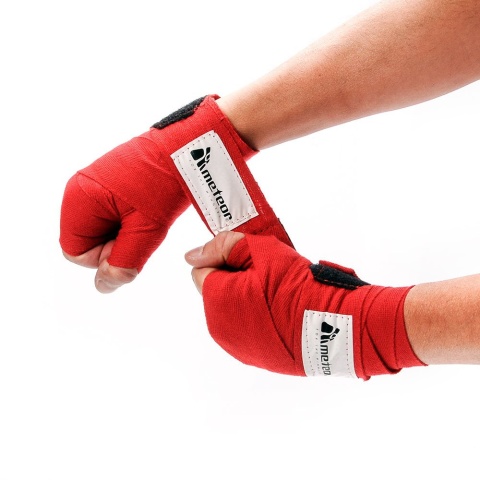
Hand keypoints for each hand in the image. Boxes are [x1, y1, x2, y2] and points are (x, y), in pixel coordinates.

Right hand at [60, 95, 256, 292]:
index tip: (130, 241)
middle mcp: (79, 190)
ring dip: (122, 233)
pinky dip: (126, 220)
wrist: (186, 147)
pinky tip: (145, 210)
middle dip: (113, 244)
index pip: (75, 253)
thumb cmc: (164, 186)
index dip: (103, 257)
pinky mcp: (108, 182)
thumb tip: (102, 286)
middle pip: (86, 241)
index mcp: (79, 200)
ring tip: (146, 216)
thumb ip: (124, 262)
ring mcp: (93, 184)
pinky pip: (108, 215)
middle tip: (142, 228)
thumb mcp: (145, 231)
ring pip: (100, 229)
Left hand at [185, 233, 422, 378]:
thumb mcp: (261, 250)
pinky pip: (247, 330)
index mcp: (214, 299)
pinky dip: (258, 321)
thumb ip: (222, 246)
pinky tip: (283, 316)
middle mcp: (218, 327)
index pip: (202, 270)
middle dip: (235, 281)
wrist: (335, 326)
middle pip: (217, 292)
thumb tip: (190, 255)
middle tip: (268, 278)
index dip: (225, 261)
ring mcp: (237, 347)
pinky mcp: (255, 359)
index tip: (250, 262)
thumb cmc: (297, 285)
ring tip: (280, 297)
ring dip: (247, 301)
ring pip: (232, 312)